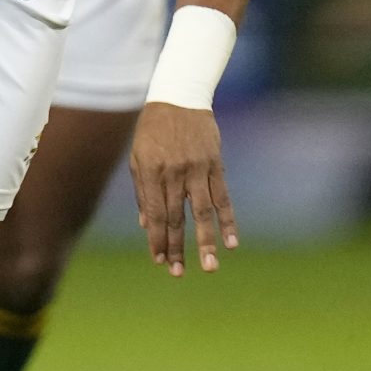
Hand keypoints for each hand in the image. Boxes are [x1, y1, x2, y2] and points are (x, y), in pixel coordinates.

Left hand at [132, 101, 238, 276]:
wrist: (178, 97)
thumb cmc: (153, 130)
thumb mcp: (138, 157)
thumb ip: (143, 191)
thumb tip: (147, 225)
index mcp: (150, 172)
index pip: (155, 214)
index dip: (157, 239)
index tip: (159, 261)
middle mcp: (173, 173)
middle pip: (177, 217)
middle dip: (177, 248)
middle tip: (178, 273)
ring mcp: (196, 169)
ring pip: (202, 212)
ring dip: (205, 242)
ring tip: (209, 267)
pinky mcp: (215, 165)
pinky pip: (223, 197)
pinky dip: (228, 220)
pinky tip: (231, 242)